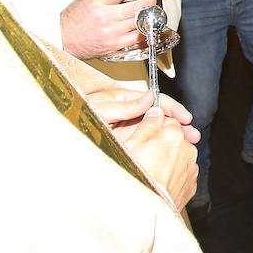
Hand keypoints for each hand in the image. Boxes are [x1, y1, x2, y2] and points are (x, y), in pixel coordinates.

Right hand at [60, 0, 156, 59]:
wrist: (61, 39)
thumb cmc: (72, 19)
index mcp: (98, 3)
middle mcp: (106, 17)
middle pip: (137, 6)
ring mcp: (111, 32)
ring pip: (140, 22)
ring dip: (148, 15)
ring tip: (148, 11)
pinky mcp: (114, 45)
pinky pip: (137, 38)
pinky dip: (143, 31)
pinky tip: (144, 26)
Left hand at [86, 87, 200, 145]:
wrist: (61, 136)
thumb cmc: (75, 116)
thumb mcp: (100, 108)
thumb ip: (124, 105)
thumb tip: (149, 99)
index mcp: (125, 101)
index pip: (155, 101)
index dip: (172, 108)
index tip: (184, 117)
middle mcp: (130, 115)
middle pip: (160, 117)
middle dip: (178, 125)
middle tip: (192, 134)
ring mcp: (129, 130)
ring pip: (156, 131)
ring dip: (172, 137)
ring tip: (187, 145)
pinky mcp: (127, 144)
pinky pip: (147, 144)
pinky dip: (160, 148)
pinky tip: (168, 154)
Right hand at [117, 106, 198, 207]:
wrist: (143, 210)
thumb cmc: (133, 177)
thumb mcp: (131, 145)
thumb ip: (147, 125)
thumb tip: (155, 111)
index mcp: (172, 135)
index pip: (167, 121)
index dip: (155, 128)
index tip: (145, 135)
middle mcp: (187, 149)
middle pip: (175, 139)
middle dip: (163, 144)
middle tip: (145, 156)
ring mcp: (191, 167)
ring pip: (180, 156)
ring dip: (169, 160)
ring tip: (151, 171)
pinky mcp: (191, 184)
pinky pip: (182, 173)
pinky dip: (173, 175)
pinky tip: (159, 181)